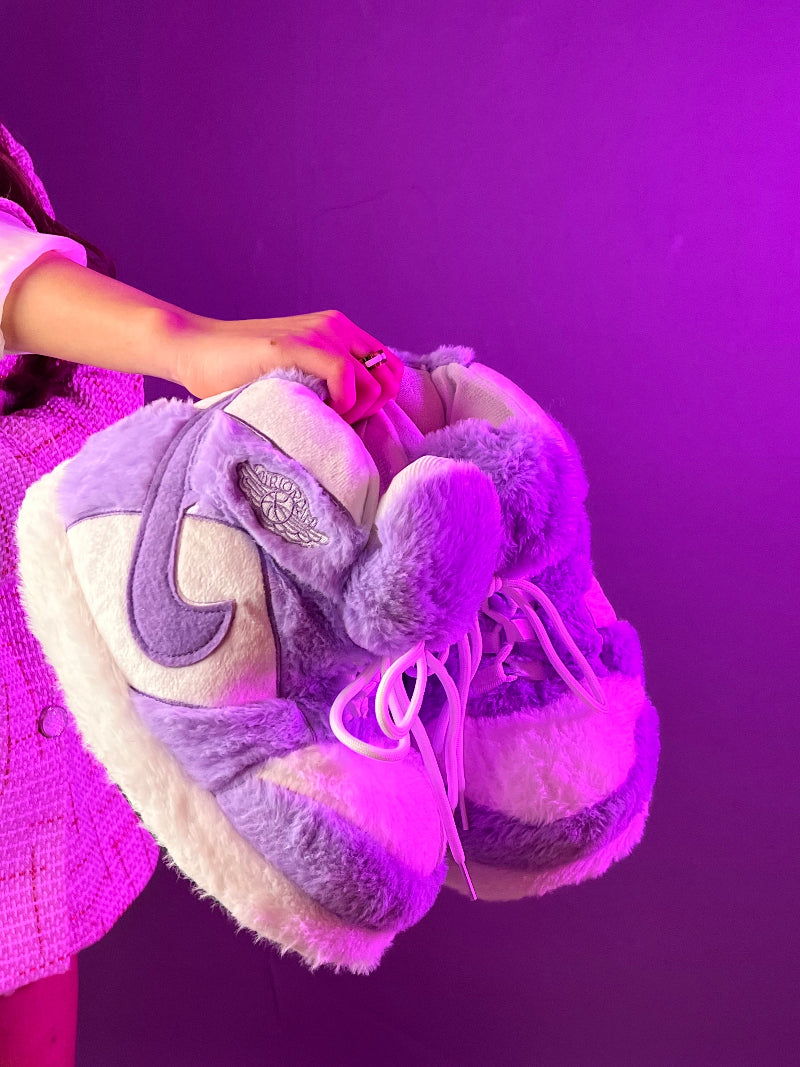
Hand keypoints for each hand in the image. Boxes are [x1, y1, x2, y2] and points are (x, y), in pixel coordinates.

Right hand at [174, 309, 403, 423]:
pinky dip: (341, 403)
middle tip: (336, 422)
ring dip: (355, 412)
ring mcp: (318, 332)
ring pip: (373, 382)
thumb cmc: (242, 372)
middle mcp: (335, 326)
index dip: (378, 401)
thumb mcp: (299, 373)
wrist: (196, 350)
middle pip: (389, 379)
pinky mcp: (297, 344)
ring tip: (322, 418)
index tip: (348, 418)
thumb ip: (329, 382)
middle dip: (371, 409)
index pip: (391, 370)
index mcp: (339, 331)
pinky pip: (345, 376)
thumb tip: (362, 417)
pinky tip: (318, 411)